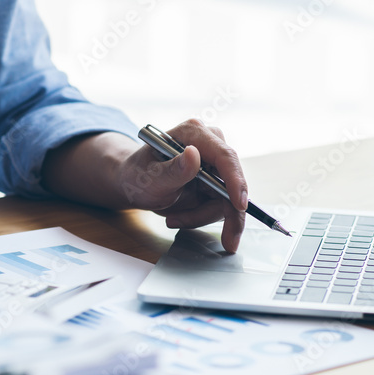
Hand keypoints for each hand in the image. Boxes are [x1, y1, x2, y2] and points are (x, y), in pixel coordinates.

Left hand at [117, 119, 248, 252]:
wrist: (133, 184)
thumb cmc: (137, 175)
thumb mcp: (149, 177)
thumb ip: (173, 169)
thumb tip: (194, 154)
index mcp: (193, 133)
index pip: (224, 156)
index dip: (235, 181)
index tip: (240, 205)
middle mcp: (209, 145)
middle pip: (231, 181)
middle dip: (221, 211)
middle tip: (226, 241)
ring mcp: (214, 164)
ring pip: (227, 199)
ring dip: (202, 216)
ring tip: (173, 219)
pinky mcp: (216, 181)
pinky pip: (220, 206)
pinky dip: (200, 217)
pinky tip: (178, 217)